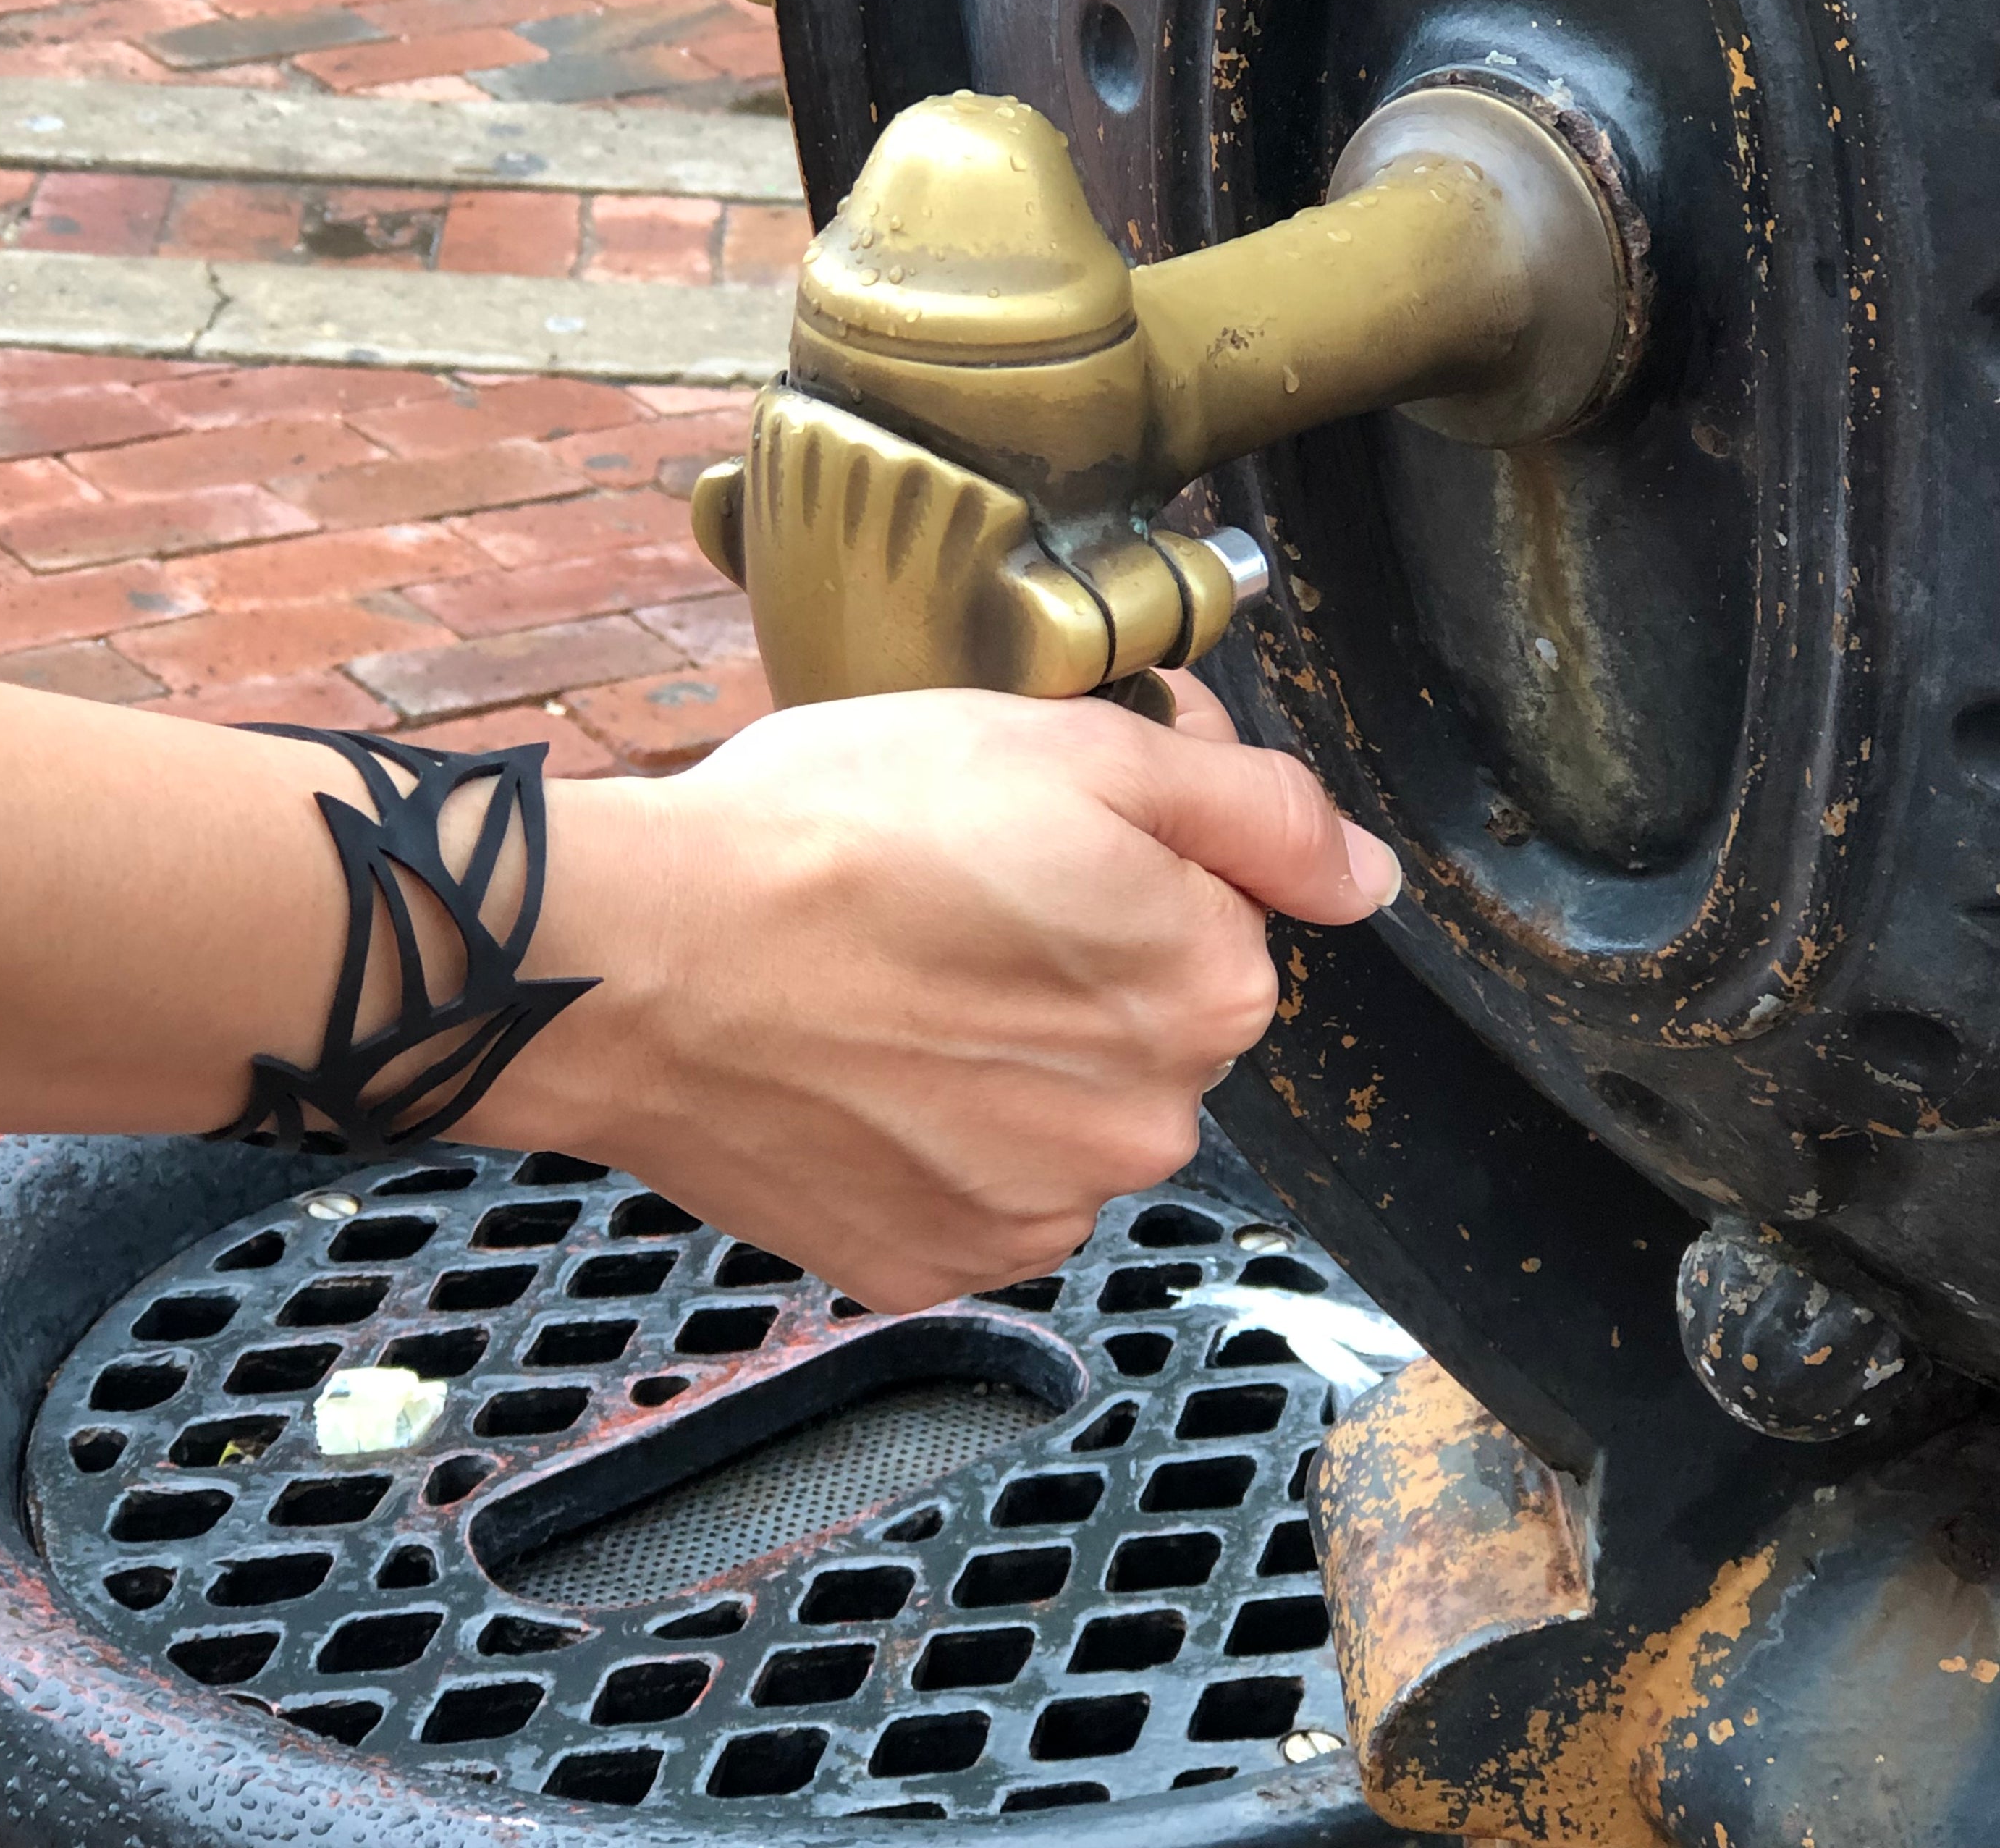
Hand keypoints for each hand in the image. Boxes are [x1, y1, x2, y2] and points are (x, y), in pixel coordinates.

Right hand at [467, 673, 1399, 1312]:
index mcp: (1205, 984)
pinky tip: (852, 1076)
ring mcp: (1038, 1209)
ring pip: (1053, 1117)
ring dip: (995, 1064)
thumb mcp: (1069, 747)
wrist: (646, 963)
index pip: (1212, 918)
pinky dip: (924, 1144)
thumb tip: (1366, 877)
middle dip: (1063, 969)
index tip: (1016, 839)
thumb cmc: (839, 830)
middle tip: (932, 909)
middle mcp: (1150, 1122)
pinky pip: (966, 1194)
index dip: (1114, 861)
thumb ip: (1254, 809)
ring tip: (875, 989)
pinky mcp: (932, 1266)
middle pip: (1137, 1028)